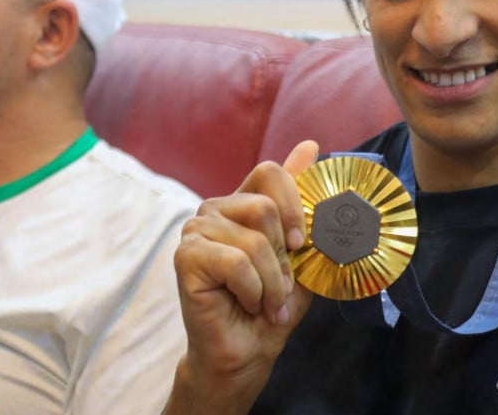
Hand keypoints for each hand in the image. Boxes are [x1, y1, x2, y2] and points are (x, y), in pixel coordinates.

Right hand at [165, 140, 318, 413]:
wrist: (248, 353)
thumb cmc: (274, 303)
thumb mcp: (302, 251)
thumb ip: (304, 200)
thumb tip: (311, 144)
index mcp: (243, 202)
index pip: (270, 173)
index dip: (295, 205)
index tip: (302, 244)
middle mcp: (216, 209)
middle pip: (265, 207)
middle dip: (283, 256)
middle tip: (279, 285)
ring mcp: (196, 230)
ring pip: (254, 239)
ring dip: (272, 281)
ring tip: (265, 301)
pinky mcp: (186, 256)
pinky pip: (236, 262)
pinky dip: (252, 289)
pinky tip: (246, 303)